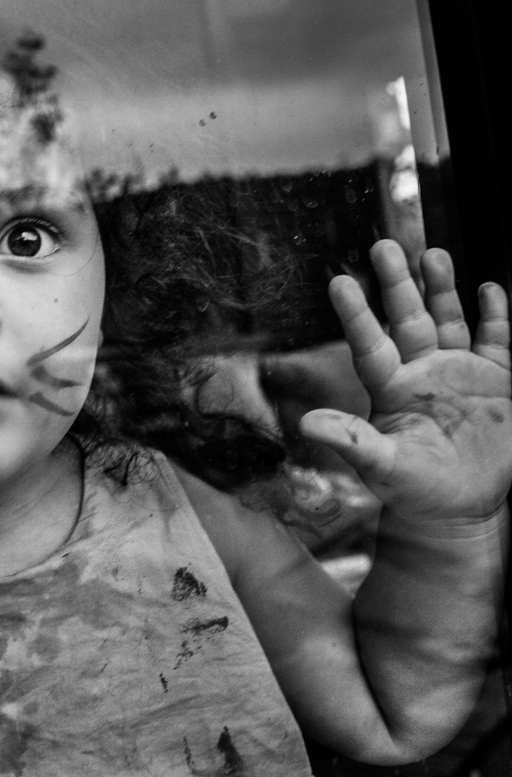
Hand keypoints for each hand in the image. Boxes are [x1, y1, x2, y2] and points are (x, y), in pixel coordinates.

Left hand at [300, 241, 511, 528]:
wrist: (459, 509)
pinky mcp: (497, 380)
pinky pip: (497, 340)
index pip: (368, 344)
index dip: (355, 315)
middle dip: (396, 283)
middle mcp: (420, 371)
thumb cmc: (412, 491)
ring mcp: (458, 372)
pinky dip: (494, 316)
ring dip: (441, 289)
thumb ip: (351, 441)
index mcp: (389, 388)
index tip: (338, 282)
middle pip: (406, 318)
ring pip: (447, 319)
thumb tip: (306, 425)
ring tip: (432, 255)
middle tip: (383, 246)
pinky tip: (488, 290)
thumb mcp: (380, 467)